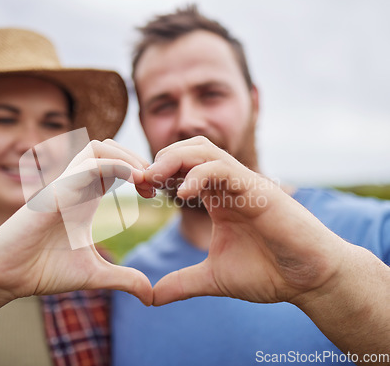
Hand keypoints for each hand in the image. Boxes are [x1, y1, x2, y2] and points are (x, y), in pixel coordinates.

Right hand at [0, 139, 153, 305]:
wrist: (6, 276)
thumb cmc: (43, 270)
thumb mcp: (95, 275)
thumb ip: (124, 279)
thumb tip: (150, 295)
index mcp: (86, 199)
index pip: (115, 167)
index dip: (140, 174)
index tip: (156, 193)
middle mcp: (76, 187)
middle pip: (109, 148)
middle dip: (137, 158)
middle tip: (154, 183)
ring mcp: (64, 185)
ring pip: (98, 147)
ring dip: (126, 156)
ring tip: (144, 179)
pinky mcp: (55, 190)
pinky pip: (88, 164)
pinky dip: (114, 165)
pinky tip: (133, 180)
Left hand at [144, 136, 344, 305]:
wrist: (309, 281)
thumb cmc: (268, 273)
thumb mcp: (213, 278)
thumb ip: (182, 282)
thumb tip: (150, 298)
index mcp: (217, 198)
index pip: (181, 169)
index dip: (156, 175)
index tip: (138, 190)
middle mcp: (228, 185)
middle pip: (188, 150)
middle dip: (159, 160)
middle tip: (139, 181)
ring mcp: (244, 184)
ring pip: (203, 150)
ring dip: (173, 159)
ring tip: (153, 179)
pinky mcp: (259, 190)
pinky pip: (223, 168)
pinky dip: (199, 175)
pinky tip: (182, 195)